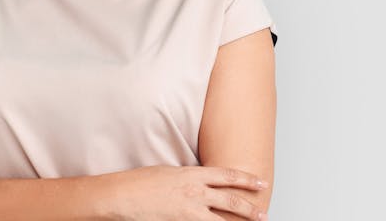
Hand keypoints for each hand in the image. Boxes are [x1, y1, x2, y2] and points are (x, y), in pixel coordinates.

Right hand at [106, 165, 267, 220]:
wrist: (123, 196)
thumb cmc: (142, 182)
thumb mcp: (171, 173)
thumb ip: (190, 179)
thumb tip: (203, 184)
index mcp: (193, 174)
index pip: (227, 176)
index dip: (247, 180)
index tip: (261, 183)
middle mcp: (195, 193)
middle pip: (231, 200)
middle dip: (250, 208)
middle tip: (263, 213)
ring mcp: (189, 212)